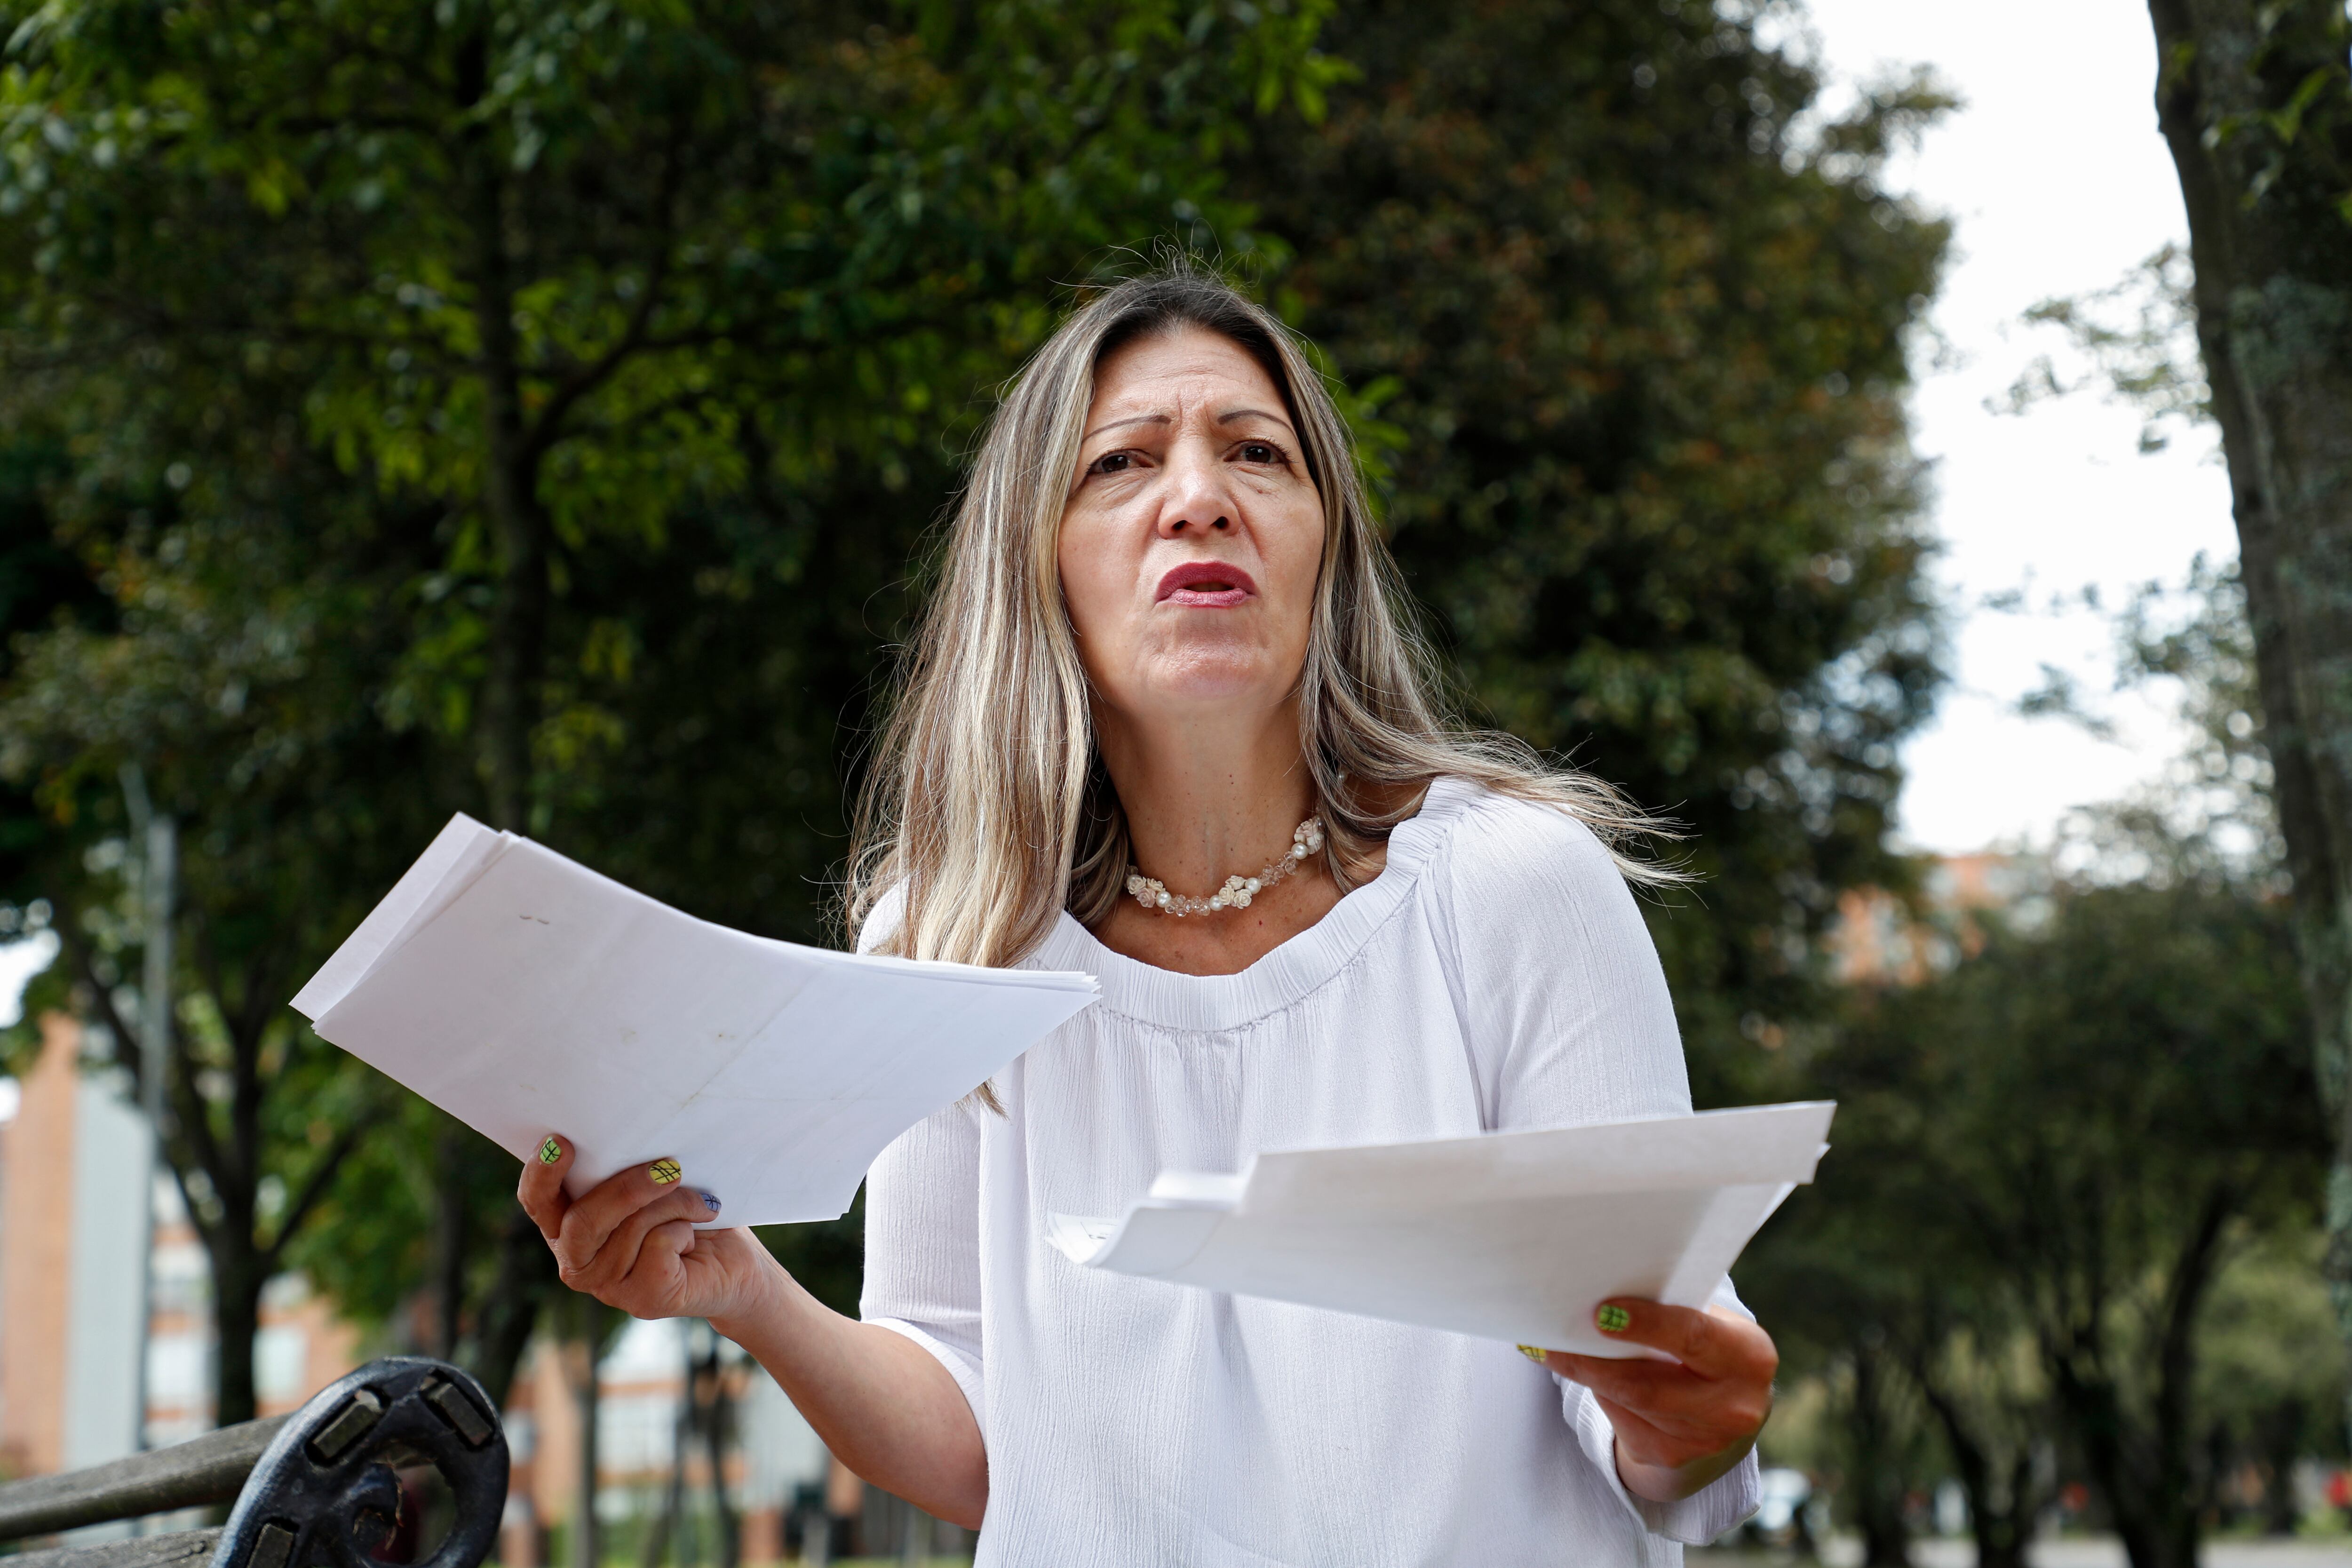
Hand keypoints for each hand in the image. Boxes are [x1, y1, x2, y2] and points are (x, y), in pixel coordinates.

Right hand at [519, 1136, 783, 1325]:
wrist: (736, 1265)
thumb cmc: (690, 1213)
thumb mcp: (653, 1183)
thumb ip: (624, 1167)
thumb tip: (622, 1132)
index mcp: (568, 1227)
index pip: (537, 1201)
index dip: (541, 1172)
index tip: (561, 1141)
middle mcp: (578, 1262)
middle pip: (582, 1221)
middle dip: (626, 1188)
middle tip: (668, 1166)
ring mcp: (609, 1287)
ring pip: (630, 1228)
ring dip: (674, 1203)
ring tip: (700, 1203)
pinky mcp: (645, 1300)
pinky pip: (659, 1246)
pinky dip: (685, 1229)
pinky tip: (694, 1237)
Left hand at [1537, 1300, 1775, 1503]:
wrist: (1730, 1409)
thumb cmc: (1709, 1346)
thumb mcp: (1711, 1322)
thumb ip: (1674, 1309)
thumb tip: (1603, 1292)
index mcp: (1748, 1356)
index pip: (1692, 1336)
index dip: (1647, 1325)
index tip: (1600, 1314)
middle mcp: (1733, 1407)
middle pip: (1647, 1384)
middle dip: (1592, 1361)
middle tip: (1549, 1339)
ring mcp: (1703, 1441)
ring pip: (1629, 1403)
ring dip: (1585, 1375)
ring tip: (1549, 1349)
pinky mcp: (1672, 1458)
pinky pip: (1624, 1422)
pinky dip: (1599, 1394)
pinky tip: (1578, 1373)